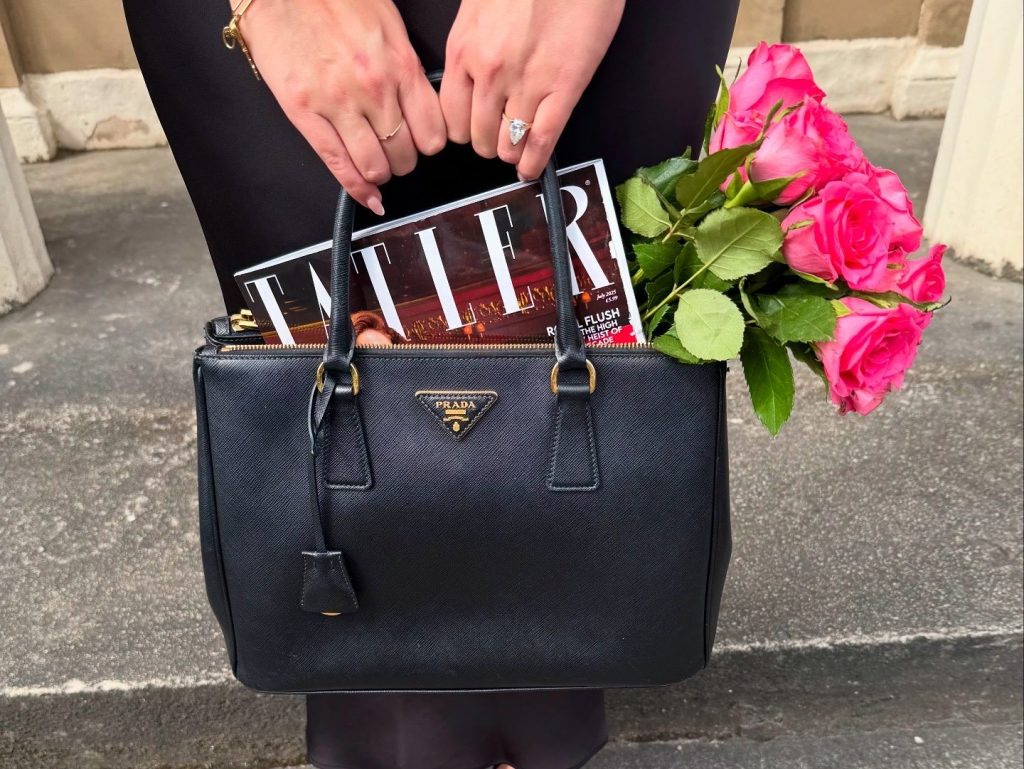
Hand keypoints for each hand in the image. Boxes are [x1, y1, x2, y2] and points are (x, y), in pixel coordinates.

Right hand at [237, 0, 446, 213]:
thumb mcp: (387, 23)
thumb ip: (404, 65)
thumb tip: (417, 99)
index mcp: (400, 65)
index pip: (433, 131)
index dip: (430, 145)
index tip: (423, 144)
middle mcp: (374, 88)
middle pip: (405, 154)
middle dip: (404, 161)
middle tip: (396, 155)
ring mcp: (338, 103)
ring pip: (375, 166)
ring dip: (380, 173)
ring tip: (377, 166)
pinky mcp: (304, 111)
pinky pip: (337, 163)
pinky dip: (356, 188)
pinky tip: (367, 197)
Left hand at [440, 0, 624, 179]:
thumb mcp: (480, 7)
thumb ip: (472, 45)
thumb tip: (470, 76)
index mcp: (464, 49)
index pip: (450, 116)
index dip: (461, 128)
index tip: (469, 130)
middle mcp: (489, 72)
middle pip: (476, 136)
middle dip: (485, 142)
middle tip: (496, 138)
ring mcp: (526, 84)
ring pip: (507, 144)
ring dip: (511, 151)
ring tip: (516, 149)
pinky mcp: (563, 88)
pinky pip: (542, 141)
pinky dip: (535, 162)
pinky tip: (532, 169)